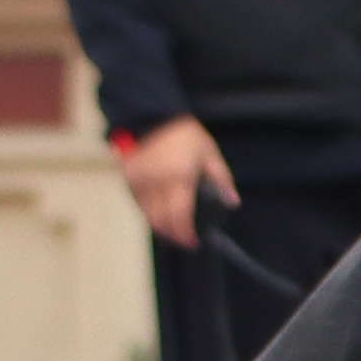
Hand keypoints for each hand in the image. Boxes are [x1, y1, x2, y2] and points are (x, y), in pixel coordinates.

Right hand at [114, 117, 234, 250]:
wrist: (154, 117)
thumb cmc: (185, 136)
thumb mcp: (210, 154)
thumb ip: (221, 179)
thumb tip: (232, 202)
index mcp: (179, 177)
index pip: (179, 215)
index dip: (185, 234)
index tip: (192, 243)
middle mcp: (156, 182)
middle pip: (161, 221)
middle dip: (173, 235)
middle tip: (184, 239)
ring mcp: (139, 181)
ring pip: (147, 215)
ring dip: (160, 226)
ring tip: (173, 230)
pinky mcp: (128, 179)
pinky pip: (138, 204)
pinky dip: (148, 213)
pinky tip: (160, 215)